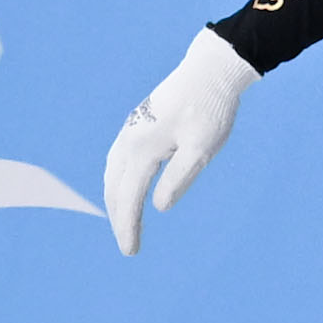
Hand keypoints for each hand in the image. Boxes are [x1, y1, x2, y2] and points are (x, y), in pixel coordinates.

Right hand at [101, 31, 256, 254]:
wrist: (209, 71)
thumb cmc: (211, 110)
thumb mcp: (201, 149)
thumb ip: (179, 177)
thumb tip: (158, 207)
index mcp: (144, 147)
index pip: (130, 197)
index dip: (128, 227)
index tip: (130, 251)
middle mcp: (129, 138)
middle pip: (114, 187)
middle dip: (119, 219)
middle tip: (129, 248)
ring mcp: (130, 129)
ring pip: (112, 173)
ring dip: (115, 200)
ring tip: (124, 225)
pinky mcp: (136, 124)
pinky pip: (117, 159)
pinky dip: (117, 181)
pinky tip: (124, 190)